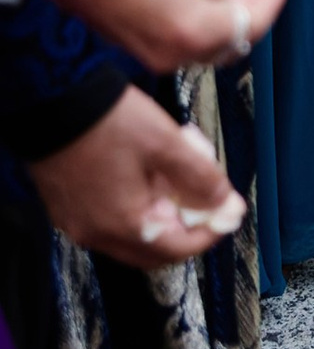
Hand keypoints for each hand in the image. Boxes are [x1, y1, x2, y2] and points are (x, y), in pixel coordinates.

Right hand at [23, 0, 283, 73]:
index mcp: (194, 29)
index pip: (249, 24)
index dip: (269, 3)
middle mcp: (175, 54)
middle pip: (230, 43)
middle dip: (248, 15)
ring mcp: (152, 56)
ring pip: (205, 46)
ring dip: (222, 20)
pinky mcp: (135, 49)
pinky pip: (179, 43)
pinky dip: (196, 23)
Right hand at [28, 84, 244, 269]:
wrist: (51, 99)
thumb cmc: (109, 121)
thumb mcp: (165, 143)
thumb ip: (199, 176)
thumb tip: (225, 204)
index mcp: (123, 226)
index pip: (177, 249)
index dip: (209, 233)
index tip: (228, 213)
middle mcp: (96, 234)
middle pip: (153, 249)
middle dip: (185, 228)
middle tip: (204, 198)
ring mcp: (77, 222)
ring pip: (130, 235)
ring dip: (159, 215)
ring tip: (175, 176)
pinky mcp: (66, 206)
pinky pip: (108, 219)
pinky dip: (134, 207)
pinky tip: (145, 173)